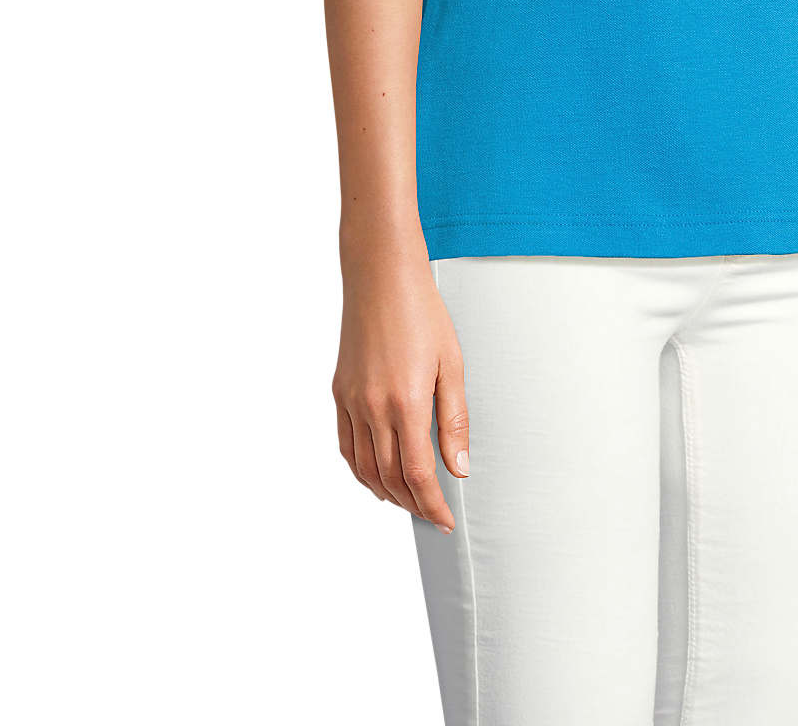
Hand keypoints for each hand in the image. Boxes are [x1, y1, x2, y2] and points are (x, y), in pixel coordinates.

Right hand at [332, 243, 467, 532]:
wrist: (381, 276)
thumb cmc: (421, 312)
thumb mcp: (452, 364)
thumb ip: (454, 420)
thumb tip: (457, 466)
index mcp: (406, 402)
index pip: (418, 475)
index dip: (432, 505)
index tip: (445, 519)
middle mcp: (373, 408)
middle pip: (389, 478)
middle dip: (412, 504)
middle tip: (431, 513)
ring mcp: (351, 401)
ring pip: (364, 468)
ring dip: (385, 492)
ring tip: (407, 500)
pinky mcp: (339, 392)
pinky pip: (346, 445)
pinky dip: (360, 469)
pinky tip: (375, 473)